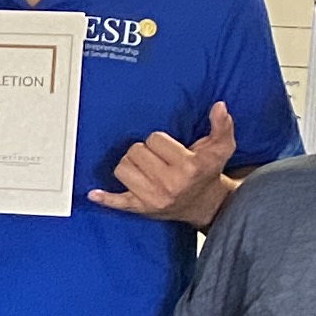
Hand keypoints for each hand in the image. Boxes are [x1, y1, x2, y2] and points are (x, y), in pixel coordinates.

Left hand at [91, 100, 236, 221]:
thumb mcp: (221, 148)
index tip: (169, 149)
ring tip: (145, 168)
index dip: (160, 141)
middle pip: (135, 152)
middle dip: (144, 151)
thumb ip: (222, 125)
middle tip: (157, 158)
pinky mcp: (141, 208)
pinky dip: (106, 198)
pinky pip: (118, 202)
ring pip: (122, 169)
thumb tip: (219, 106)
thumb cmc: (208, 172)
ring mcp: (153, 197)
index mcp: (187, 166)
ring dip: (130, 165)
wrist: (205, 204)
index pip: (154, 140)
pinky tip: (94, 194)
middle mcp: (169, 183)